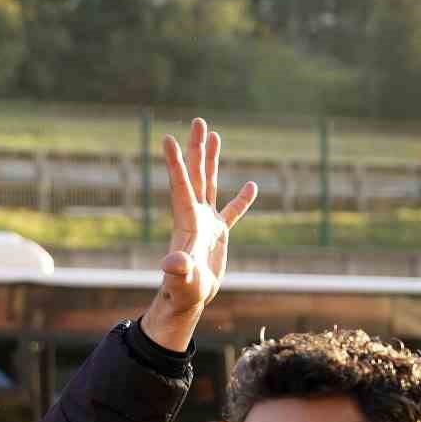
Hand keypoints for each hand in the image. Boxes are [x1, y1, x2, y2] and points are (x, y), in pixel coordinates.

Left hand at [140, 118, 257, 351]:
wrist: (188, 300)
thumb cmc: (182, 291)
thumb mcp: (181, 280)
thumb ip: (177, 269)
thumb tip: (171, 262)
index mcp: (187, 221)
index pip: (181, 185)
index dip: (175, 162)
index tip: (167, 138)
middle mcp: (194, 216)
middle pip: (196, 174)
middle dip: (196, 148)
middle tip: (198, 121)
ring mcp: (206, 223)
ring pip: (210, 184)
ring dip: (212, 160)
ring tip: (214, 135)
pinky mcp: (218, 235)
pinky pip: (232, 212)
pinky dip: (242, 199)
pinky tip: (253, 185)